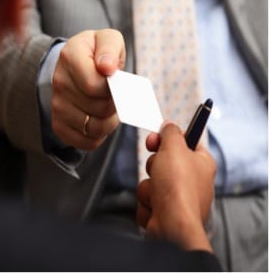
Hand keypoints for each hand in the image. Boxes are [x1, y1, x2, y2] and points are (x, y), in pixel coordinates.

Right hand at [51, 29, 124, 149]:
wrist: (76, 65)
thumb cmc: (97, 53)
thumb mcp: (107, 39)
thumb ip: (109, 47)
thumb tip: (107, 68)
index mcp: (69, 56)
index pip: (95, 86)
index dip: (114, 88)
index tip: (116, 80)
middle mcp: (59, 82)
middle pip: (98, 108)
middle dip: (115, 104)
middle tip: (116, 95)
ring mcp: (56, 106)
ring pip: (94, 128)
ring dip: (109, 121)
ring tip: (109, 108)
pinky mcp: (59, 126)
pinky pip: (87, 142)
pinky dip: (99, 135)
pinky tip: (99, 119)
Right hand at [137, 122, 215, 251]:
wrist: (172, 225)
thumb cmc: (177, 187)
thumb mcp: (174, 148)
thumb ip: (171, 132)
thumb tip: (169, 125)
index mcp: (201, 163)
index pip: (185, 141)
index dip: (169, 138)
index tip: (157, 137)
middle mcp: (193, 180)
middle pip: (163, 161)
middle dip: (154, 165)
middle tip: (158, 168)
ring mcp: (179, 198)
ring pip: (152, 181)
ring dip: (149, 186)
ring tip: (158, 194)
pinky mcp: (166, 213)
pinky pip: (148, 198)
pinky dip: (148, 202)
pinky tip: (156, 208)